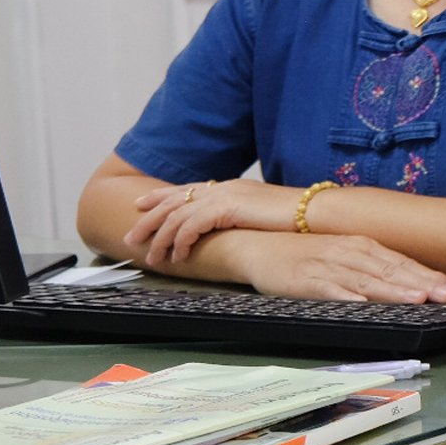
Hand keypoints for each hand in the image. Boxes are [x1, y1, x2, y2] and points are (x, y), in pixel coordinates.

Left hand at [128, 179, 306, 265]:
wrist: (315, 212)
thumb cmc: (297, 219)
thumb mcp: (264, 216)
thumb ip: (244, 219)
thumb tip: (234, 231)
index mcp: (232, 187)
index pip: (189, 190)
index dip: (162, 197)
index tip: (142, 204)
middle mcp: (224, 188)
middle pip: (175, 200)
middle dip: (149, 219)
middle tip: (131, 236)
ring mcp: (225, 196)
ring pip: (177, 215)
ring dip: (160, 237)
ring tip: (150, 256)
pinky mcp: (227, 208)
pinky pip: (192, 226)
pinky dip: (180, 242)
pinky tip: (177, 256)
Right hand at [215, 232, 445, 303]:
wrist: (258, 246)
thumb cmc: (307, 255)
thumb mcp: (345, 256)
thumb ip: (374, 269)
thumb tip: (411, 286)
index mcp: (363, 246)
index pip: (402, 262)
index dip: (429, 275)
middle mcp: (350, 252)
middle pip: (392, 270)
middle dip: (423, 283)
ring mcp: (328, 265)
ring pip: (367, 279)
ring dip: (393, 289)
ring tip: (418, 298)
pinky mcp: (304, 280)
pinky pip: (329, 288)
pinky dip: (347, 295)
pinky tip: (363, 303)